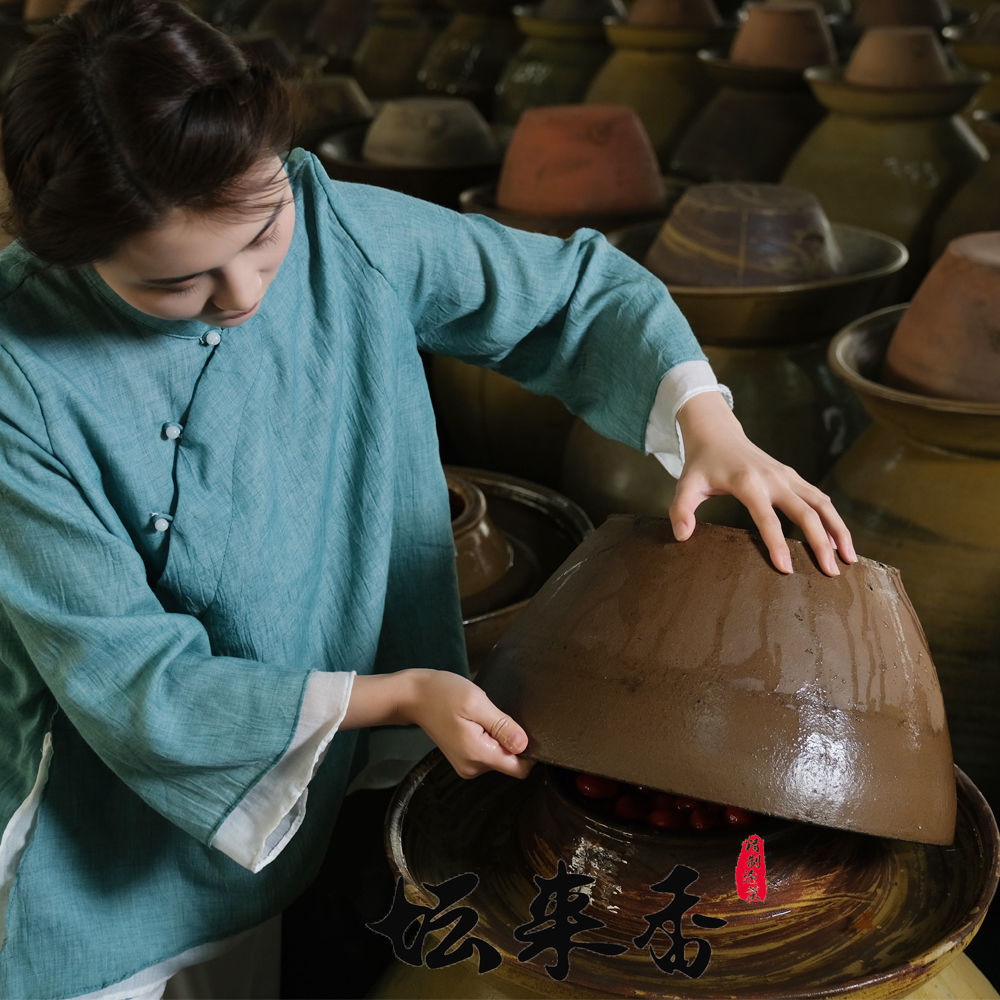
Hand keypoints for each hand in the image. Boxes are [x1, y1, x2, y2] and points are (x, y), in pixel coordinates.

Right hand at [343, 670, 532, 779]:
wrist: (413, 696)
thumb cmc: (441, 694)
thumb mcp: (476, 703)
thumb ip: (502, 726)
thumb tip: (524, 745)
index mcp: (477, 755)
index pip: (519, 768)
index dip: (527, 750)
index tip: (519, 728)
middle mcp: (472, 767)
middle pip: (510, 761)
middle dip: (509, 739)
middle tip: (490, 715)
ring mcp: (466, 765)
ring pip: (499, 756)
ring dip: (497, 736)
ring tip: (480, 716)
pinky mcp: (463, 758)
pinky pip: (488, 752)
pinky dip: (488, 737)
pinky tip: (475, 721)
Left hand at [673, 391, 856, 575]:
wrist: (718, 434)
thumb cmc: (702, 464)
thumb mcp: (686, 485)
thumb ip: (681, 510)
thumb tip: (682, 536)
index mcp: (748, 483)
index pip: (767, 519)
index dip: (776, 545)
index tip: (787, 570)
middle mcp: (774, 478)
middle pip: (806, 512)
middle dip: (820, 542)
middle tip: (831, 573)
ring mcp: (788, 476)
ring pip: (822, 503)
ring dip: (838, 530)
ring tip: (849, 558)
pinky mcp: (794, 477)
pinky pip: (820, 498)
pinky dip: (833, 519)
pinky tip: (839, 541)